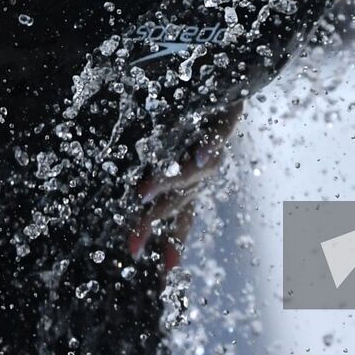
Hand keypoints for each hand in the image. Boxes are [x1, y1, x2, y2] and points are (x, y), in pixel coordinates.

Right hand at [128, 101, 245, 272]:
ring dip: (166, 183)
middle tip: (133, 246)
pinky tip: (201, 156)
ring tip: (142, 192)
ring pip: (190, 173)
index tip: (164, 275)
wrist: (229, 79)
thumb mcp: (170, 151)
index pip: (180, 219)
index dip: (172, 245)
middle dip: (152, 225)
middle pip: (176, 204)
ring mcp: (212, 150)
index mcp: (191, 183)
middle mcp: (203, 173)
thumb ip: (149, 175)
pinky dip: (209, 146)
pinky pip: (216, 135)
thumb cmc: (195, 118)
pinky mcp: (224, 120)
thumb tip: (125, 196)